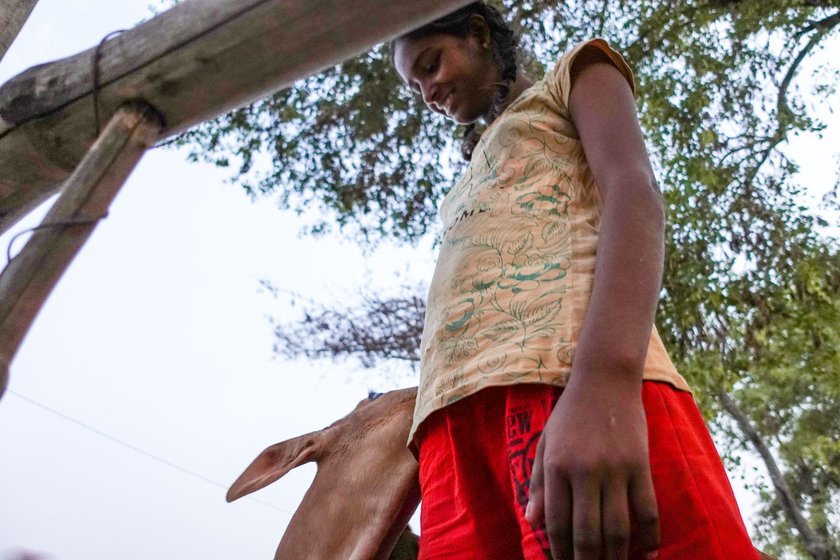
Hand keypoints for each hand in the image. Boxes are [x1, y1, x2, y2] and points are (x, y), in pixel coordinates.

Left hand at [525, 378, 659, 559]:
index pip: (557, 523)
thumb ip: (538, 483)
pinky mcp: (640, 465)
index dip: (559, 552)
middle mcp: (585, 471)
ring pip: (618, 528)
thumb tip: (531, 521)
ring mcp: (615, 469)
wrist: (604, 381)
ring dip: (616, 557)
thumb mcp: (544, 443)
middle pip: (588, 533)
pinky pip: (648, 510)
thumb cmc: (569, 414)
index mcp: (557, 466)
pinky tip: (647, 555)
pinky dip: (650, 538)